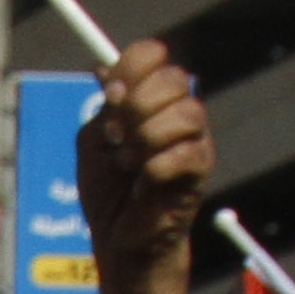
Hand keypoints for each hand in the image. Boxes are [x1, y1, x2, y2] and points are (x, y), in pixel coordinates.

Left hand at [76, 37, 212, 293]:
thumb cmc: (107, 191)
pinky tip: (142, 184)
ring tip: (128, 164)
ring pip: (187, 112)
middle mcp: (177, 112)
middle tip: (116, 137)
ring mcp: (194, 139)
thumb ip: (103, 108)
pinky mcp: (200, 170)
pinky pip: (185, 153)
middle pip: (173, 78)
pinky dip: (154, 168)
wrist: (118, 239)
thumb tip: (104, 71)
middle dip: (136, 106)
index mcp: (150, 99)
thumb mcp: (94, 143)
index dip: (130, 67)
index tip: (109, 94)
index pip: (153, 54)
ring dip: (146, 139)